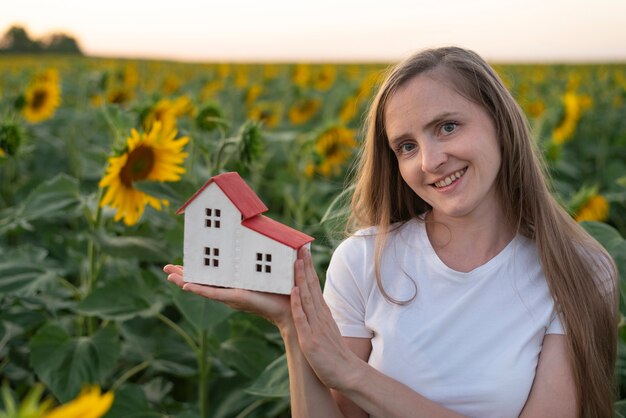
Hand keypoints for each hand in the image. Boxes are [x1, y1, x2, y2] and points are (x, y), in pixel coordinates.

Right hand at [163, 264, 292, 328]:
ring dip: (184, 281)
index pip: (213, 274)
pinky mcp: (235, 298)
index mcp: (237, 282)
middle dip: (184, 275)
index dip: (198, 268)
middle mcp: (231, 289)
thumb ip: (267, 257)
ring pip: (202, 287)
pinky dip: (199, 289)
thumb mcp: (272, 269)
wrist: (293, 308)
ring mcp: (231, 294)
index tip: (184, 261)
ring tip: (169, 275)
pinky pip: (213, 293)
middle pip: (202, 281)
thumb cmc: (285, 290)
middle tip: (167, 268)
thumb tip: (270, 238)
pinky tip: (186, 286)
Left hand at [290, 248, 358, 389]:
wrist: (348, 374)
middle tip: (300, 247)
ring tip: (296, 261)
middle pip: (312, 286)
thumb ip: (318, 319)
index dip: (309, 268)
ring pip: (307, 298)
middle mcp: (320, 316)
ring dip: (301, 279)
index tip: (303, 252)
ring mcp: (316, 327)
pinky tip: (294, 291)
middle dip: (305, 266)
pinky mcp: (310, 340)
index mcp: (323, 314)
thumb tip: (310, 308)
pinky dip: (298, 304)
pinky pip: (303, 319)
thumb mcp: (326, 332)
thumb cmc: (335, 355)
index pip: (315, 286)